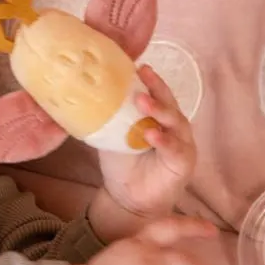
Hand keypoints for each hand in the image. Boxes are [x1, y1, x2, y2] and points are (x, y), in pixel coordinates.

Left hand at [98, 65, 195, 218]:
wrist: (127, 199)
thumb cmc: (123, 164)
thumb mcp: (112, 135)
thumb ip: (107, 116)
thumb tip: (81, 93)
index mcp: (158, 116)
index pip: (157, 93)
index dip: (151, 80)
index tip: (139, 66)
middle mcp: (173, 126)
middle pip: (169, 102)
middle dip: (156, 88)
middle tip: (143, 75)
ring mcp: (181, 143)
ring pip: (175, 122)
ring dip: (159, 111)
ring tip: (143, 103)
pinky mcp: (183, 163)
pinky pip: (175, 148)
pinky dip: (164, 140)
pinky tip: (151, 134)